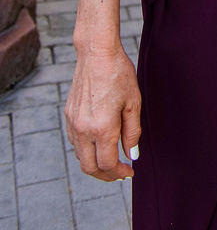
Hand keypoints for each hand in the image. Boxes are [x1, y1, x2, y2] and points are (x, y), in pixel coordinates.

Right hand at [65, 47, 140, 180]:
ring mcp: (73, 123)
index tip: (130, 172)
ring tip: (111, 160)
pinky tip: (99, 144)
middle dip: (105, 176)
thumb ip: (132, 132)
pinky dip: (86, 150)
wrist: (96, 53)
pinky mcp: (68, 116)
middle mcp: (84, 129)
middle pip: (89, 167)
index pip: (107, 164)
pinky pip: (75, 142)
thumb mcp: (133, 103)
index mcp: (102, 128)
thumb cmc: (119, 74)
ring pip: (80, 156)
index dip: (119, 172)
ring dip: (95, 164)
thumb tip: (131, 155)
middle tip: (119, 174)